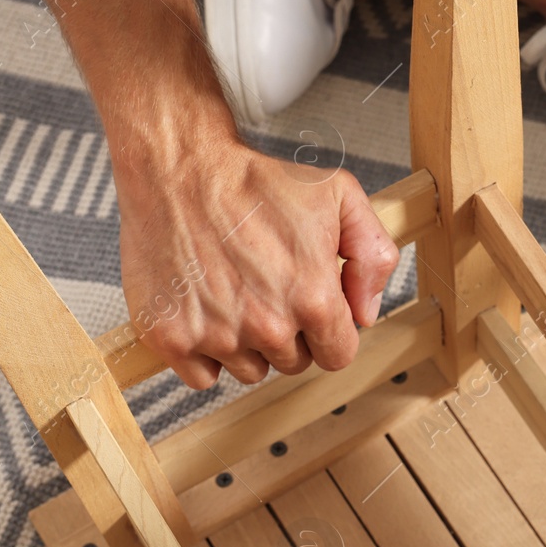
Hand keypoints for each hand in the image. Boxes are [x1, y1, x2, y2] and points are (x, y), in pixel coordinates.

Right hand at [116, 128, 399, 388]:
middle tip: (267, 286)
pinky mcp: (172, 338)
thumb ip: (373, 256)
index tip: (311, 305)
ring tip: (234, 292)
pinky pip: (203, 377)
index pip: (338, 355)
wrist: (181, 168)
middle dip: (289, 333)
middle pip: (293, 363)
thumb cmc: (256, 181)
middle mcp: (268, 326)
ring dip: (247, 344)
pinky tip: (206, 312)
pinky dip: (204, 354)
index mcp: (314, 299)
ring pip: (250, 371)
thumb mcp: (340, 197)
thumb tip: (366, 313)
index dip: (329, 331)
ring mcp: (217, 336)